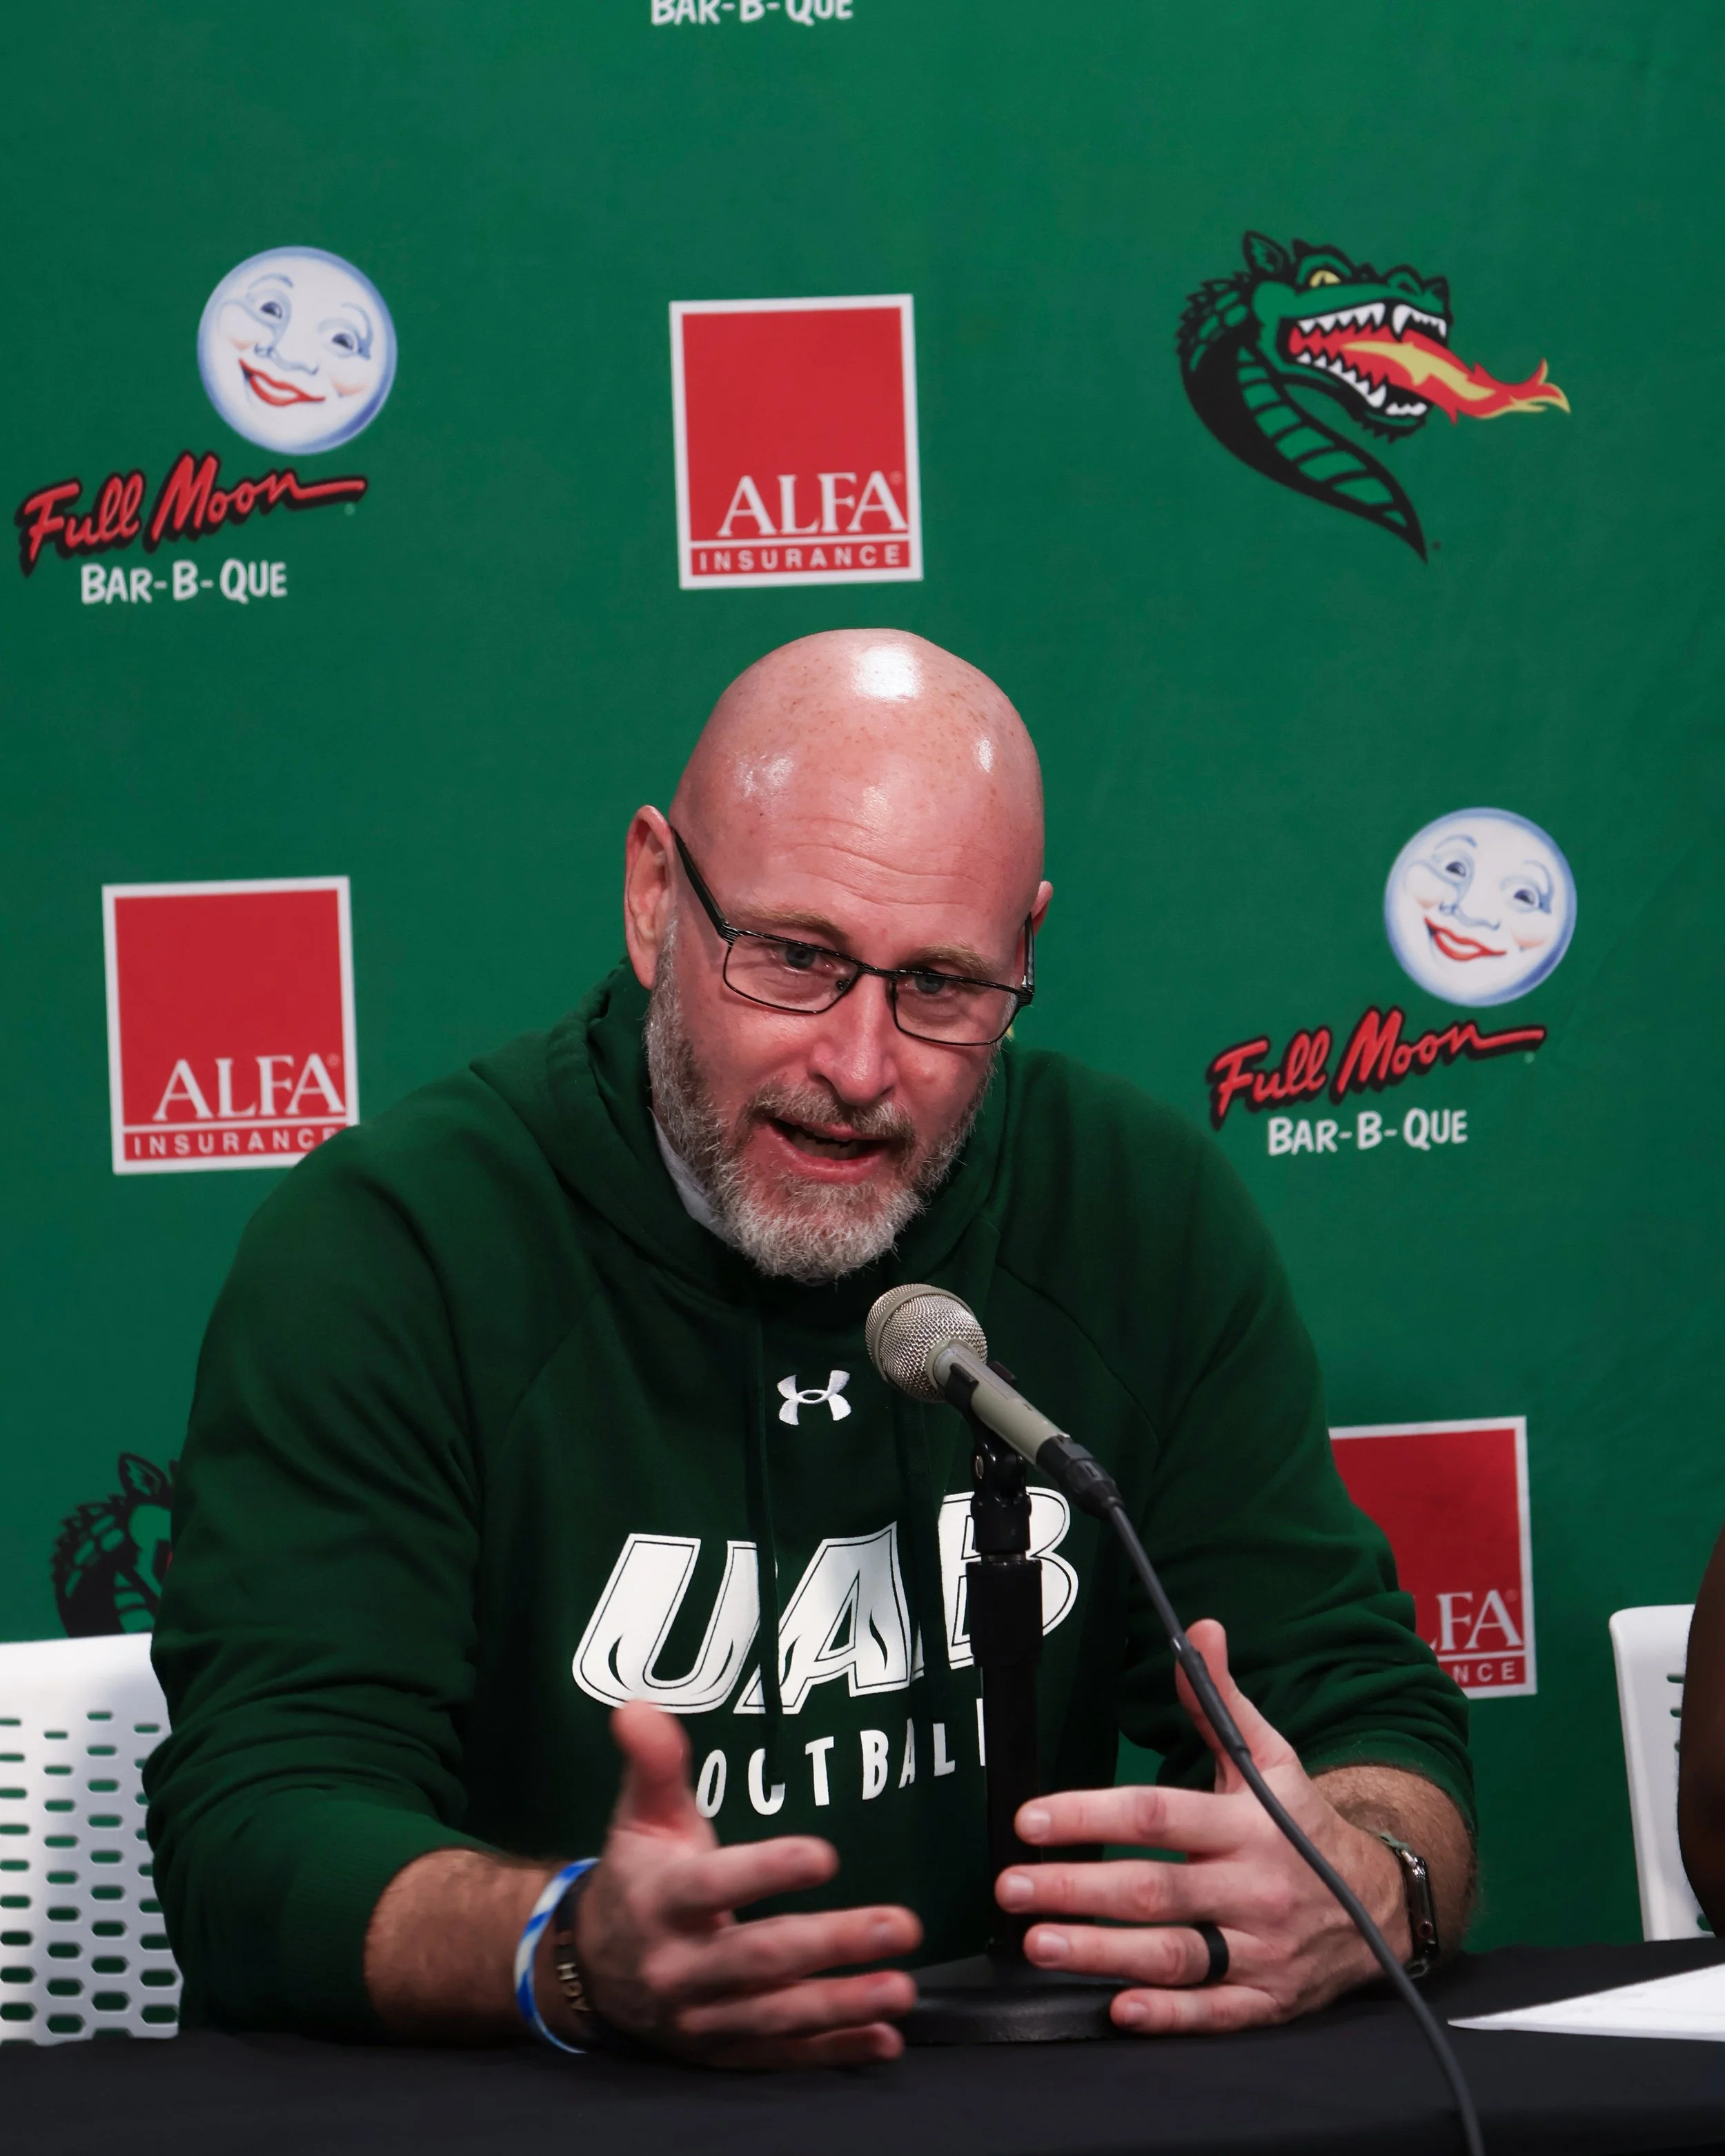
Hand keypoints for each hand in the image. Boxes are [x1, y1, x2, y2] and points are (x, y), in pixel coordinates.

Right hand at [573, 1702, 921, 2065]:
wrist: (593, 1968)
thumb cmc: (638, 1876)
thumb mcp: (640, 1816)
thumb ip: (653, 1763)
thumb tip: (638, 1707)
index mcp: (662, 1899)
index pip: (716, 1885)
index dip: (768, 1872)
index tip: (826, 1855)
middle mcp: (680, 1966)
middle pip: (761, 1958)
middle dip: (833, 1944)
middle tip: (901, 1926)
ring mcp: (702, 2017)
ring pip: (777, 2015)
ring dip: (844, 2004)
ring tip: (902, 1988)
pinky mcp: (722, 2051)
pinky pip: (780, 2056)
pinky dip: (834, 2052)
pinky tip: (885, 2041)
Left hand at [995, 1619, 1406, 2032]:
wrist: (1379, 1903)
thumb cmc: (1304, 1826)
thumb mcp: (1270, 1757)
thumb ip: (1220, 1701)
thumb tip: (1199, 1632)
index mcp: (1246, 1822)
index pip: (1156, 1815)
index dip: (1090, 1815)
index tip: (1031, 1819)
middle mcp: (1252, 1886)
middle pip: (1153, 1889)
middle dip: (1075, 1889)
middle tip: (1012, 1889)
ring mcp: (1260, 1948)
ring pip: (1174, 1955)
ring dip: (1101, 1952)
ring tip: (1040, 1946)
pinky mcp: (1265, 1999)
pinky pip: (1213, 2012)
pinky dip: (1168, 2016)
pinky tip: (1119, 2009)